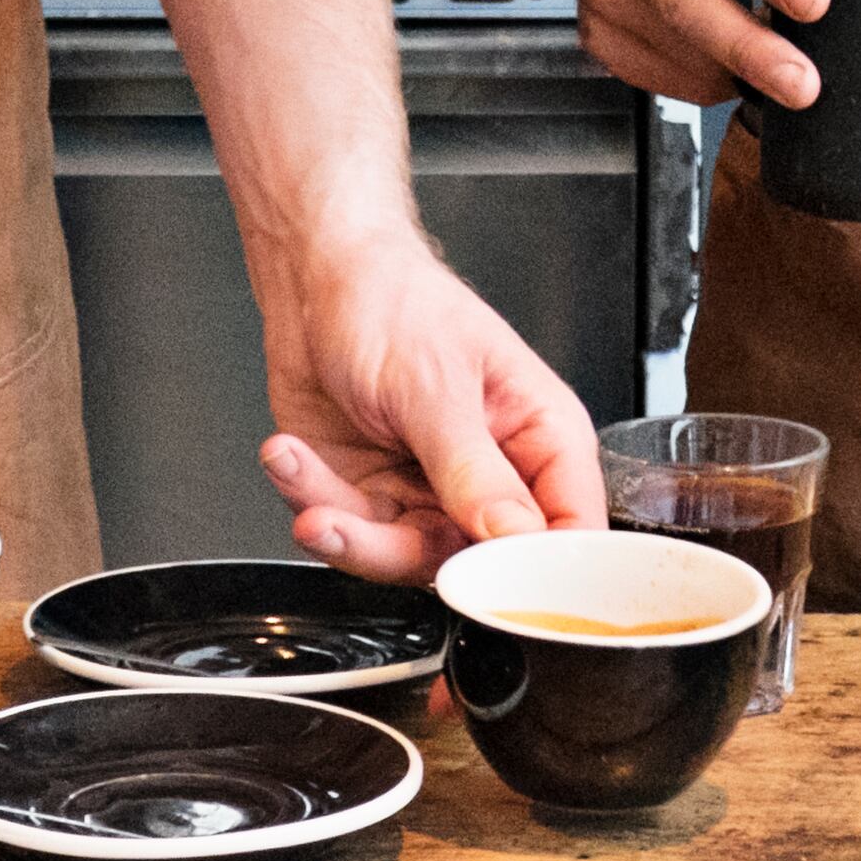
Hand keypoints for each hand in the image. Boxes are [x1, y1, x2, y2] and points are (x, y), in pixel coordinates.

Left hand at [253, 227, 603, 580]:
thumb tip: (514, 537)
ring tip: (309, 492)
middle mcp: (491, 475)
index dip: (541, 569)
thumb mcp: (436, 384)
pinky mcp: (373, 499)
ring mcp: (429, 492)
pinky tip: (290, 457)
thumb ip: (473, 471)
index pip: (570, 526)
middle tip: (357, 527)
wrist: (317, 280)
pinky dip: (311, 500)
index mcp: (539, 435)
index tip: (487, 580)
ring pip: (404, 559)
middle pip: (477, 561)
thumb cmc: (396, 302)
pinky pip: (347, 533)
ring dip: (345, 530)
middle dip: (404, 549)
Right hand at [553, 0, 860, 110]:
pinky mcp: (597, 30)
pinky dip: (707, 82)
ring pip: (678, 53)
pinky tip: (726, 59)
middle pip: (689, 3)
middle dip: (752, 51)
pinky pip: (662, 79)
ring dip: (736, 73)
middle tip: (804, 85)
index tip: (814, 0)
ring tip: (777, 64)